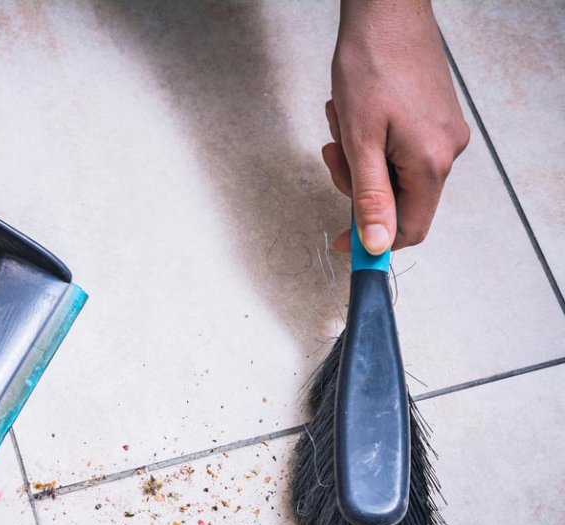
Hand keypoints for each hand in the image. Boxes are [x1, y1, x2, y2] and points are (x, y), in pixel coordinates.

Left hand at [322, 0, 469, 254]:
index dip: (372, 241)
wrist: (385, 12)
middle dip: (357, 183)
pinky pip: (397, 147)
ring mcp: (443, 132)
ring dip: (359, 157)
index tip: (340, 242)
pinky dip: (370, 139)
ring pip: (392, 171)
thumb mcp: (360, 141)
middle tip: (334, 153)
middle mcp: (446, 151)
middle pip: (397, 199)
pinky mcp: (434, 117)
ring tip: (343, 121)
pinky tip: (356, 111)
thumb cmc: (371, 65)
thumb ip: (369, 198)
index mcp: (431, 163)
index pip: (409, 229)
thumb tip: (375, 244)